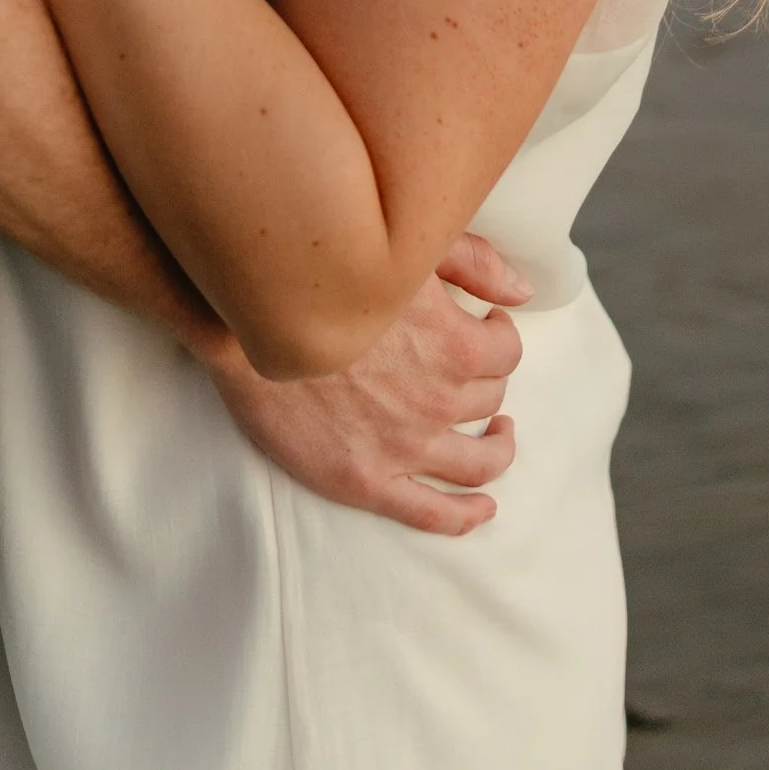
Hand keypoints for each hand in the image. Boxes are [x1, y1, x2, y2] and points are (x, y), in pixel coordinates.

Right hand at [201, 233, 528, 537]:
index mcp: (454, 343)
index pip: (506, 351)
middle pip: (489, 399)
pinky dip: (467, 516)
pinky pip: (434, 513)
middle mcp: (439, 400)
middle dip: (488, 384)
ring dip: (498, 450)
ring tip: (497, 436)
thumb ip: (473, 264)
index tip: (485, 328)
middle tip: (473, 373)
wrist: (244, 323)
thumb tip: (524, 293)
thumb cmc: (323, 278)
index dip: (499, 336)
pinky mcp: (367, 480)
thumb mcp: (404, 253)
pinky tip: (482, 508)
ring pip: (479, 463)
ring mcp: (404, 446)